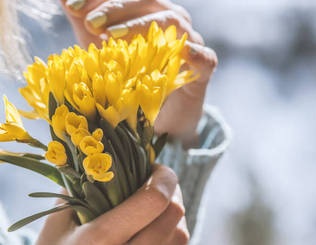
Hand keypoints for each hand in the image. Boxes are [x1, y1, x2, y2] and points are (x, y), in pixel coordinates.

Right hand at [22, 165, 189, 244]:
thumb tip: (104, 161)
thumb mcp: (55, 231)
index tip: (157, 169)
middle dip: (170, 194)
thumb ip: (77, 193)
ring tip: (156, 217)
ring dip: (173, 221)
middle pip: (174, 215)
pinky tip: (157, 244)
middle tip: (158, 189)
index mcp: (101, 241)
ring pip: (182, 238)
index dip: (164, 177)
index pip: (154, 198)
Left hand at [60, 0, 218, 147]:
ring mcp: (191, 44)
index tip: (72, 7)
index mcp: (150, 11)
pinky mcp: (203, 72)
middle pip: (149, 3)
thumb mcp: (102, 51)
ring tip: (114, 37)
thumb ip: (86, 24)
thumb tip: (64, 0)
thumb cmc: (130, 79)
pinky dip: (196, 54)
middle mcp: (172, 21)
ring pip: (174, 24)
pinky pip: (206, 58)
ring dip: (143, 26)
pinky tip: (184, 52)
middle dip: (117, 9)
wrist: (159, 117)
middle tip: (91, 23)